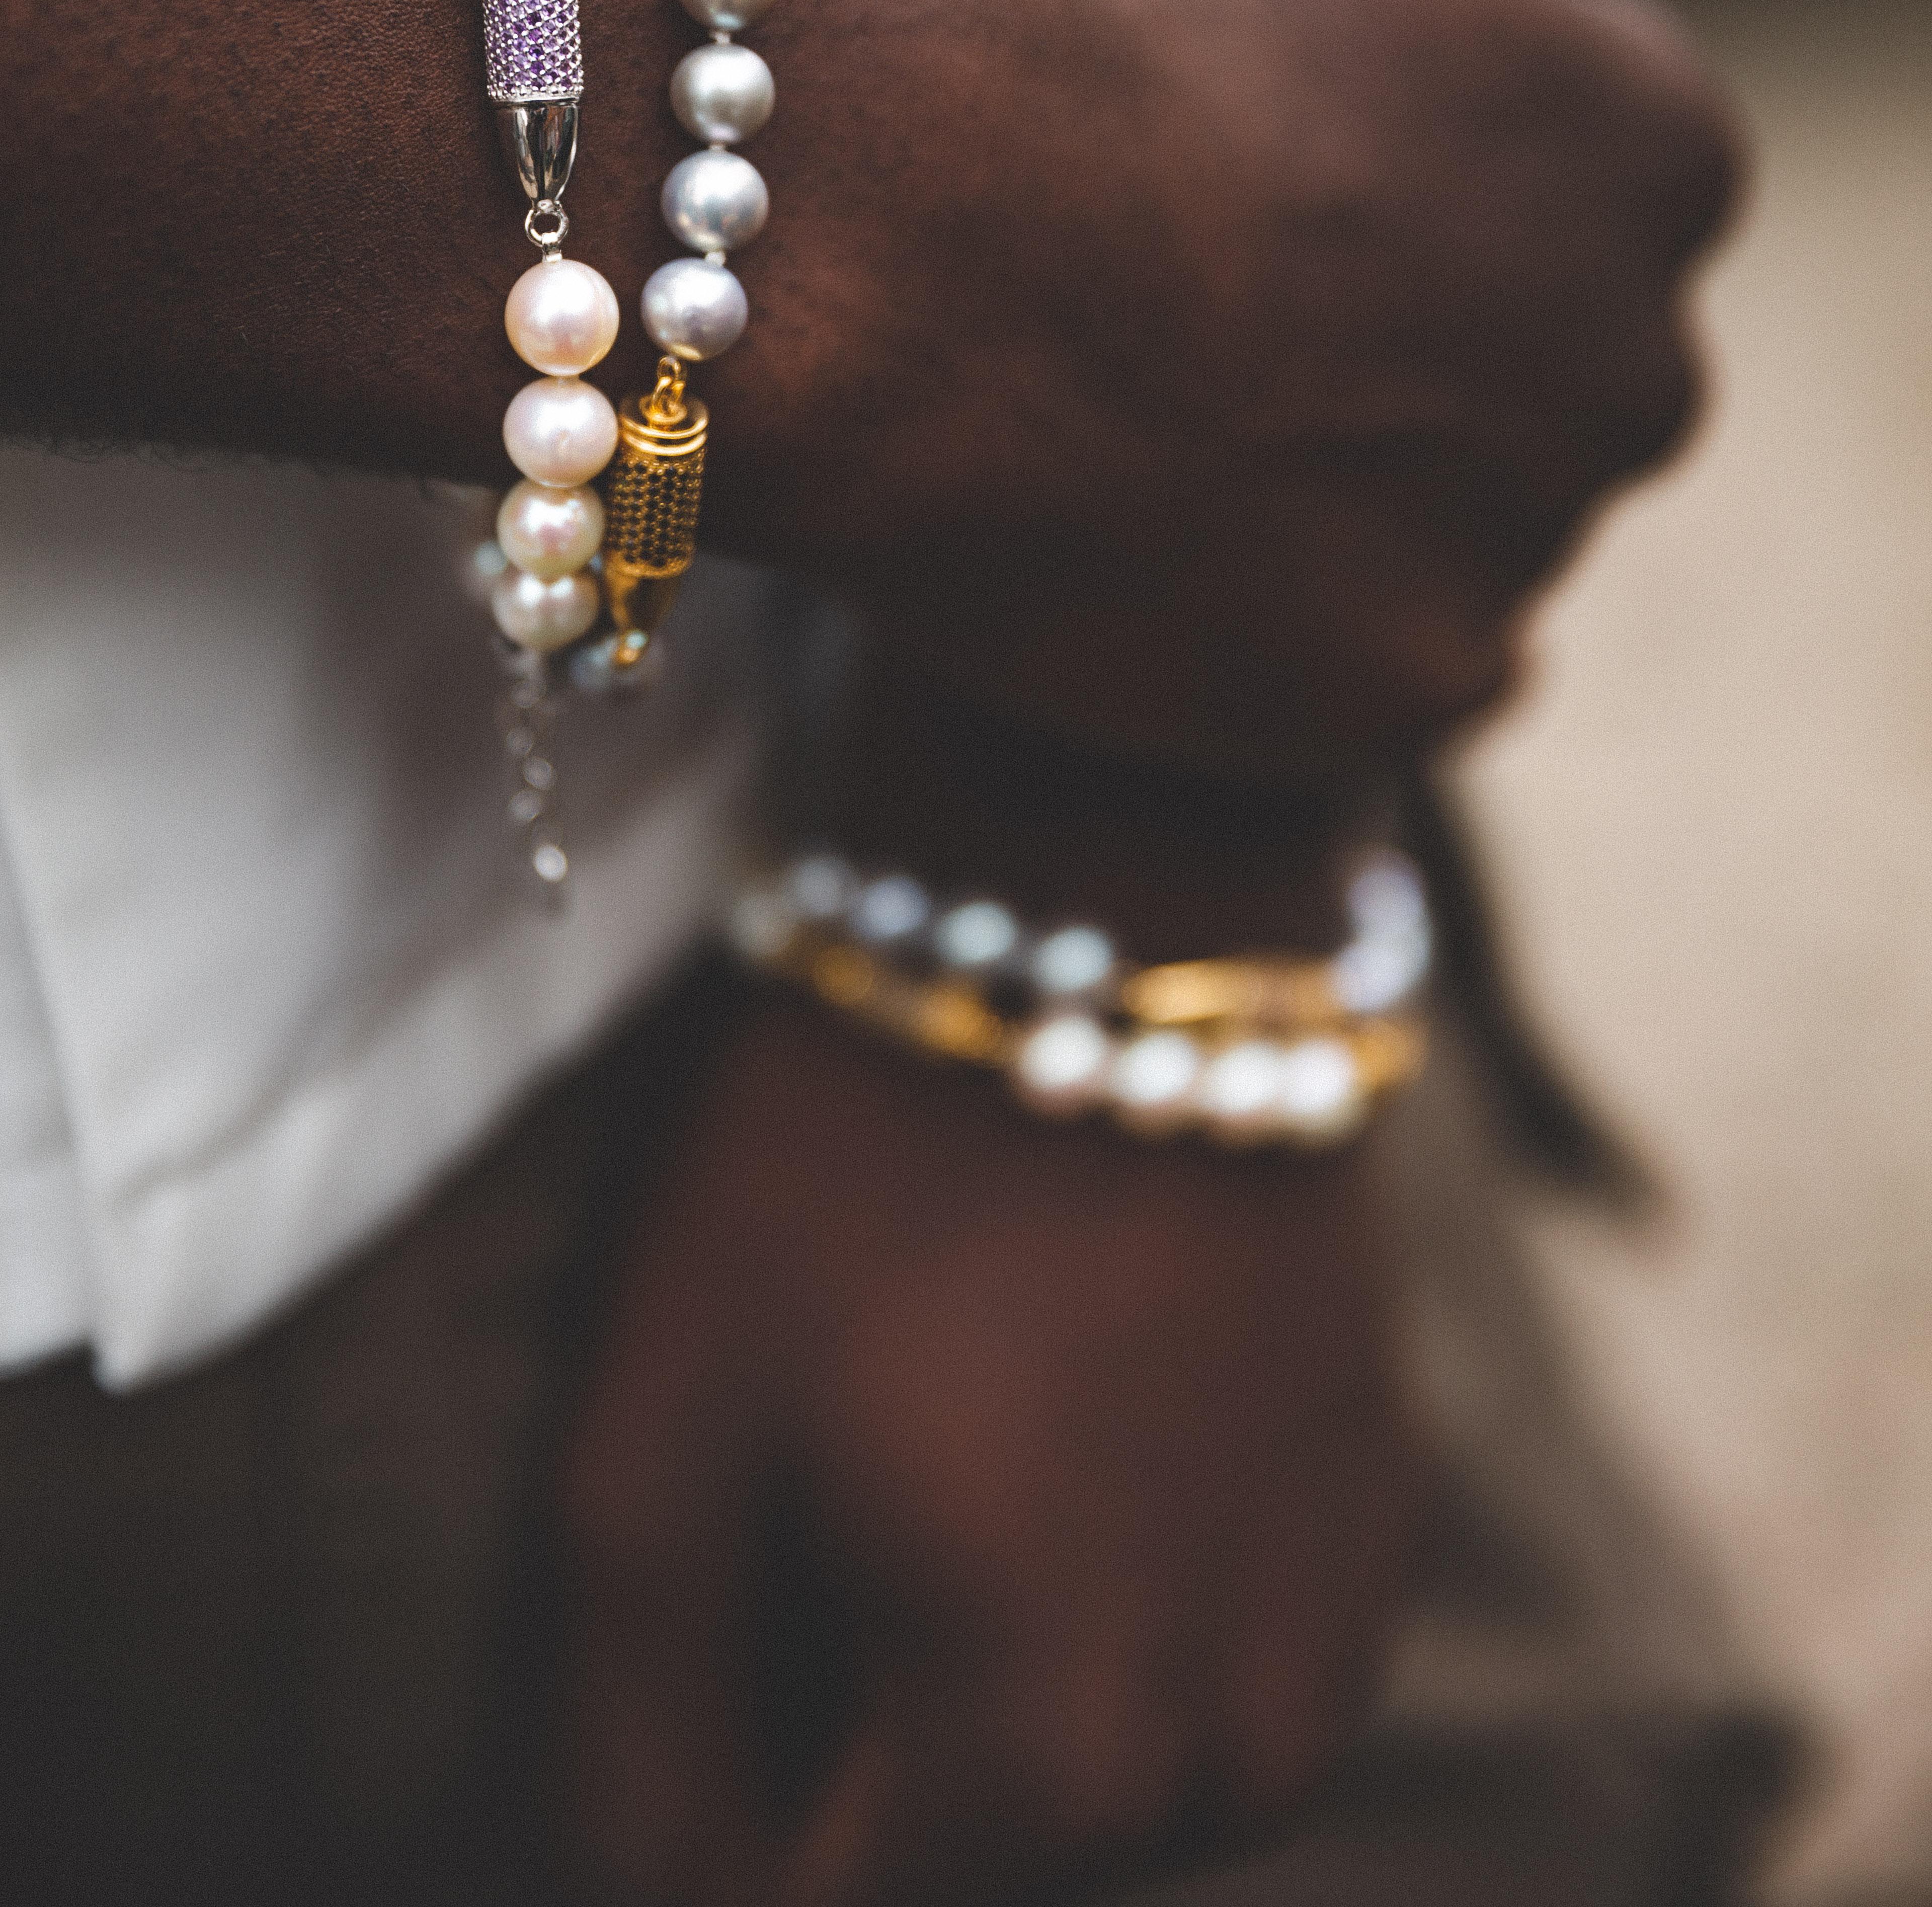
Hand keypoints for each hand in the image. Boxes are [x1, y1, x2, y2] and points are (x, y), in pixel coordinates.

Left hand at [560, 978, 1415, 1906]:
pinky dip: (1123, 1605)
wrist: (1115, 929)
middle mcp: (1225, 1763)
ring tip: (939, 1455)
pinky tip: (1063, 1435)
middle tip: (813, 1499)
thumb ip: (631, 1742)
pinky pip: (1216, 1668)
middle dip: (853, 1749)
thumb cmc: (855, 1174)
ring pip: (1102, 1786)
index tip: (703, 1636)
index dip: (702, 1818)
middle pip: (965, 1868)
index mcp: (1041, 1772)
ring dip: (1000, 1689)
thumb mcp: (650, 1452)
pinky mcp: (1383, 1529)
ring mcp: (1330, 1647)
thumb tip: (651, 1897)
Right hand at [719, 0, 1739, 776]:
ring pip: (1465, 523)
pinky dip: (1293, 626)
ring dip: (1345, 485)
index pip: (1585, 173)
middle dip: (1410, 338)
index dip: (1408, 158)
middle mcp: (1637, 352)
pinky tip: (1158, 538)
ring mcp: (1523, 536)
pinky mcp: (1406, 689)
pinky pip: (1385, 672)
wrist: (880, 212)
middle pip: (1542, 366)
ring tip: (1149, 410)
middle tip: (1201, 296)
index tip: (1263, 157)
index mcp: (1651, 136)